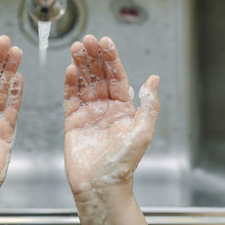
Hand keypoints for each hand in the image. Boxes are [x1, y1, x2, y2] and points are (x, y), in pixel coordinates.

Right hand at [64, 34, 157, 224]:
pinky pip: (70, 98)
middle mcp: (105, 108)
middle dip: (93, 57)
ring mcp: (88, 114)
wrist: (99, 184)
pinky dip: (70, 83)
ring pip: (84, 84)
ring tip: (76, 48)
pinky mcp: (72, 121)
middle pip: (99, 76)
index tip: (105, 42)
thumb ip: (148, 104)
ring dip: (80, 65)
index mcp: (123, 109)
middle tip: (87, 39)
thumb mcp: (142, 131)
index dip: (111, 59)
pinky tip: (70, 70)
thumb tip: (154, 79)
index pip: (117, 77)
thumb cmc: (122, 163)